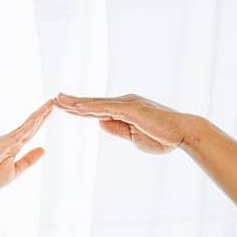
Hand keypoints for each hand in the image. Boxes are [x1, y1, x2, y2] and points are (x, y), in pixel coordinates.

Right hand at [0, 98, 53, 192]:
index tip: (51, 110)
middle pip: (29, 124)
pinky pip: (16, 136)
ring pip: (25, 126)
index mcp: (15, 146)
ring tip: (48, 105)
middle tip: (53, 101)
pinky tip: (36, 121)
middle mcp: (10, 140)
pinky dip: (27, 128)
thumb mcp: (15, 171)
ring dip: (37, 116)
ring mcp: (5, 141)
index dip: (42, 121)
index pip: (31, 131)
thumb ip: (28, 160)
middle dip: (41, 113)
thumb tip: (44, 149)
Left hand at [54, 92, 195, 154]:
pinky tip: (76, 107)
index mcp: (124, 111)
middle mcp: (124, 104)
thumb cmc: (162, 137)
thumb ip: (117, 129)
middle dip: (72, 102)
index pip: (97, 110)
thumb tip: (100, 122)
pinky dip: (90, 107)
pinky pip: (106, 108)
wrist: (183, 134)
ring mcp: (127, 105)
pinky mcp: (131, 109)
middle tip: (54, 98)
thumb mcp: (133, 136)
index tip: (64, 107)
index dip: (80, 108)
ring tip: (58, 100)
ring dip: (76, 102)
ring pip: (96, 104)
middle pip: (92, 103)